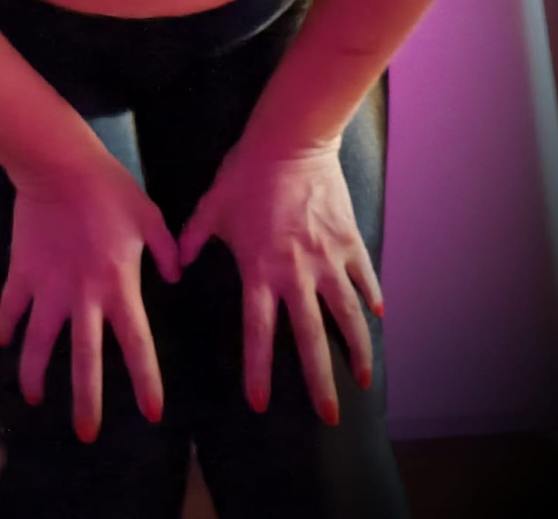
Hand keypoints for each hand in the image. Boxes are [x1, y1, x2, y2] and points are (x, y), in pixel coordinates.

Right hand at [0, 152, 180, 442]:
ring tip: (33, 399)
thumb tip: (178, 276)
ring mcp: (47, 287)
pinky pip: (10, 308)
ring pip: (37, 343)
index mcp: (119, 285)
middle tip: (87, 433)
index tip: (151, 413)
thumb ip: (166, 249)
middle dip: (86, 400)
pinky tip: (5, 343)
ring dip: (34, 374)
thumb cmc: (109, 188)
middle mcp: (82, 296)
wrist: (59, 165)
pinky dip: (6, 327)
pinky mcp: (21, 272)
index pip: (136, 344)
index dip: (144, 381)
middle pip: (83, 359)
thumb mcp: (149, 216)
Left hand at [177, 137, 383, 425]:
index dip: (259, 370)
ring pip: (348, 315)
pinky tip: (379, 318)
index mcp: (260, 270)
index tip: (260, 403)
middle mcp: (297, 273)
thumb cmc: (246, 173)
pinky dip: (373, 298)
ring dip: (358, 350)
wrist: (290, 141)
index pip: (259, 332)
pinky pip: (364, 277)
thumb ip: (194, 238)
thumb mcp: (212, 206)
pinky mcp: (349, 240)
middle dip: (320, 381)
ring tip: (365, 379)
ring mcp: (328, 259)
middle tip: (329, 415)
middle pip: (312, 339)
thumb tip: (178, 263)